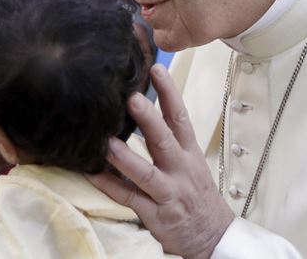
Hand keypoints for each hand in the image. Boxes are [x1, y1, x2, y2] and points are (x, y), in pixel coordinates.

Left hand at [88, 65, 234, 258]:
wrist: (214, 238)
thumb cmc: (197, 197)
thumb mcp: (191, 165)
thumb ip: (170, 142)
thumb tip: (145, 114)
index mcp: (189, 154)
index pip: (180, 118)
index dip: (169, 92)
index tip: (157, 68)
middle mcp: (181, 170)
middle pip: (164, 139)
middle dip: (148, 118)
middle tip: (131, 97)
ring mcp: (168, 192)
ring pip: (146, 171)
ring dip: (125, 155)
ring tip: (106, 140)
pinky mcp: (156, 214)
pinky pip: (129, 198)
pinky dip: (110, 185)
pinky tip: (92, 173)